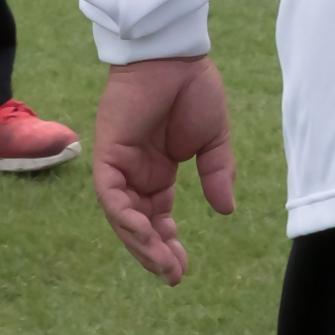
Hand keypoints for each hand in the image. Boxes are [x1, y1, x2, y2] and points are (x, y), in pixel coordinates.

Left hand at [91, 56, 236, 283]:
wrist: (174, 58)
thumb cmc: (194, 90)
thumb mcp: (215, 140)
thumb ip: (219, 174)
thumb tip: (226, 211)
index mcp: (158, 172)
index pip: (157, 217)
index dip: (168, 243)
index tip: (183, 268)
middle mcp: (134, 175)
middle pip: (138, 225)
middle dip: (154, 252)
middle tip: (173, 276)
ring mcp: (119, 167)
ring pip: (122, 218)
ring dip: (141, 244)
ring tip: (164, 264)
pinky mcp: (108, 157)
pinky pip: (112, 197)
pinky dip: (127, 218)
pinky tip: (147, 235)